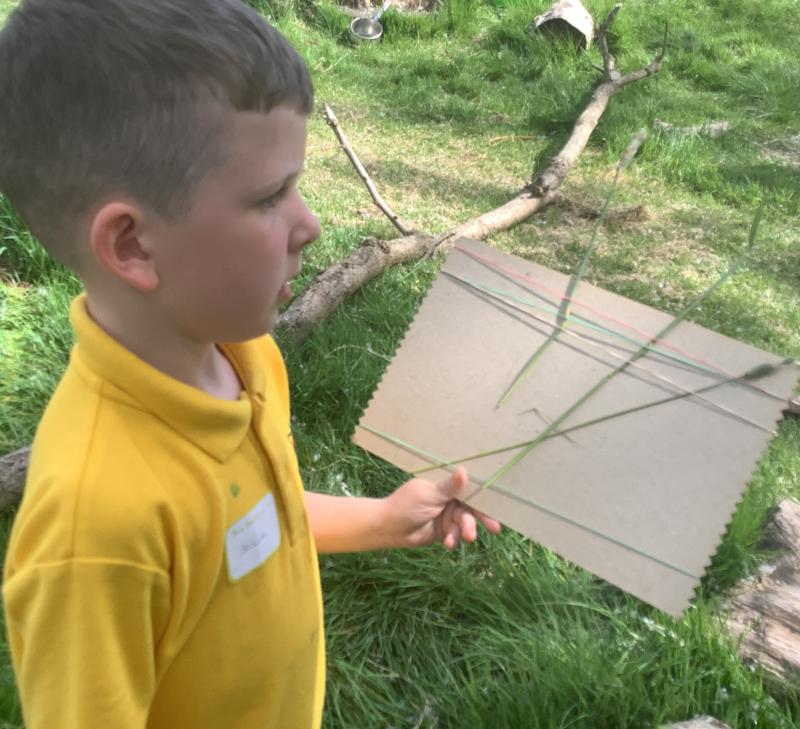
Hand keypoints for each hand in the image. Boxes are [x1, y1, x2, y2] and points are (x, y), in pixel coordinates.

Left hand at [384, 467, 501, 549]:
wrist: (388, 528)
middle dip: (481, 518)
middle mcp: (450, 498)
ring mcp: (448, 515)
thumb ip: (449, 487)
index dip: (484, 495)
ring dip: (466, 530)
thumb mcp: (429, 494)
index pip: (469, 487)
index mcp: (446, 484)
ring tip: (466, 538)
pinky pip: (455, 535)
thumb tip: (464, 471)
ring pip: (464, 523)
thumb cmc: (406, 504)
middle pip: (471, 507)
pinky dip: (453, 539)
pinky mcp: (445, 531)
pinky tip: (448, 544)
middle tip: (495, 528)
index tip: (500, 503)